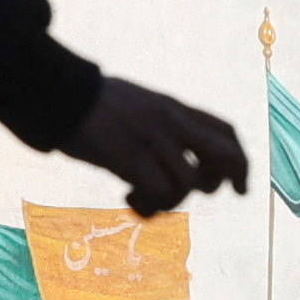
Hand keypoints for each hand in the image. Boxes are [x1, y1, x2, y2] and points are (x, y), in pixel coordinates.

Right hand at [58, 77, 251, 217]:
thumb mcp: (135, 102)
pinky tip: (127, 198)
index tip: (239, 187)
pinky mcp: (130, 158)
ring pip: (190, 183)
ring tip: (143, 198)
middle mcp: (172, 123)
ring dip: (171, 202)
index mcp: (174, 108)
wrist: (58, 94)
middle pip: (224, 156)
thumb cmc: (88, 101)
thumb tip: (166, 146)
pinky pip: (160, 194)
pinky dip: (148, 206)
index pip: (226, 131)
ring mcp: (153, 140)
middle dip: (222, 182)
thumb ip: (157, 121)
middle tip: (202, 195)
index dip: (240, 162)